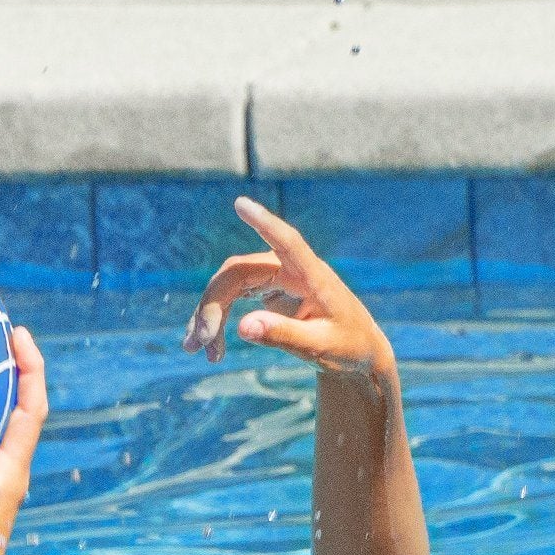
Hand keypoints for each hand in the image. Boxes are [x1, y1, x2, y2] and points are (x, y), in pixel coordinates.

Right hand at [182, 197, 392, 375]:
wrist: (357, 351)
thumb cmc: (348, 346)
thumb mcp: (319, 347)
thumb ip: (283, 335)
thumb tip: (242, 327)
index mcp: (313, 276)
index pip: (288, 242)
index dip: (265, 223)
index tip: (241, 204)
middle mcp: (291, 270)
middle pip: (239, 272)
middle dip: (212, 305)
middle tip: (198, 343)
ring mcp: (277, 277)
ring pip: (229, 284)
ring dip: (208, 315)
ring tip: (197, 350)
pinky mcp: (268, 290)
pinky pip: (232, 297)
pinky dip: (217, 319)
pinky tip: (208, 346)